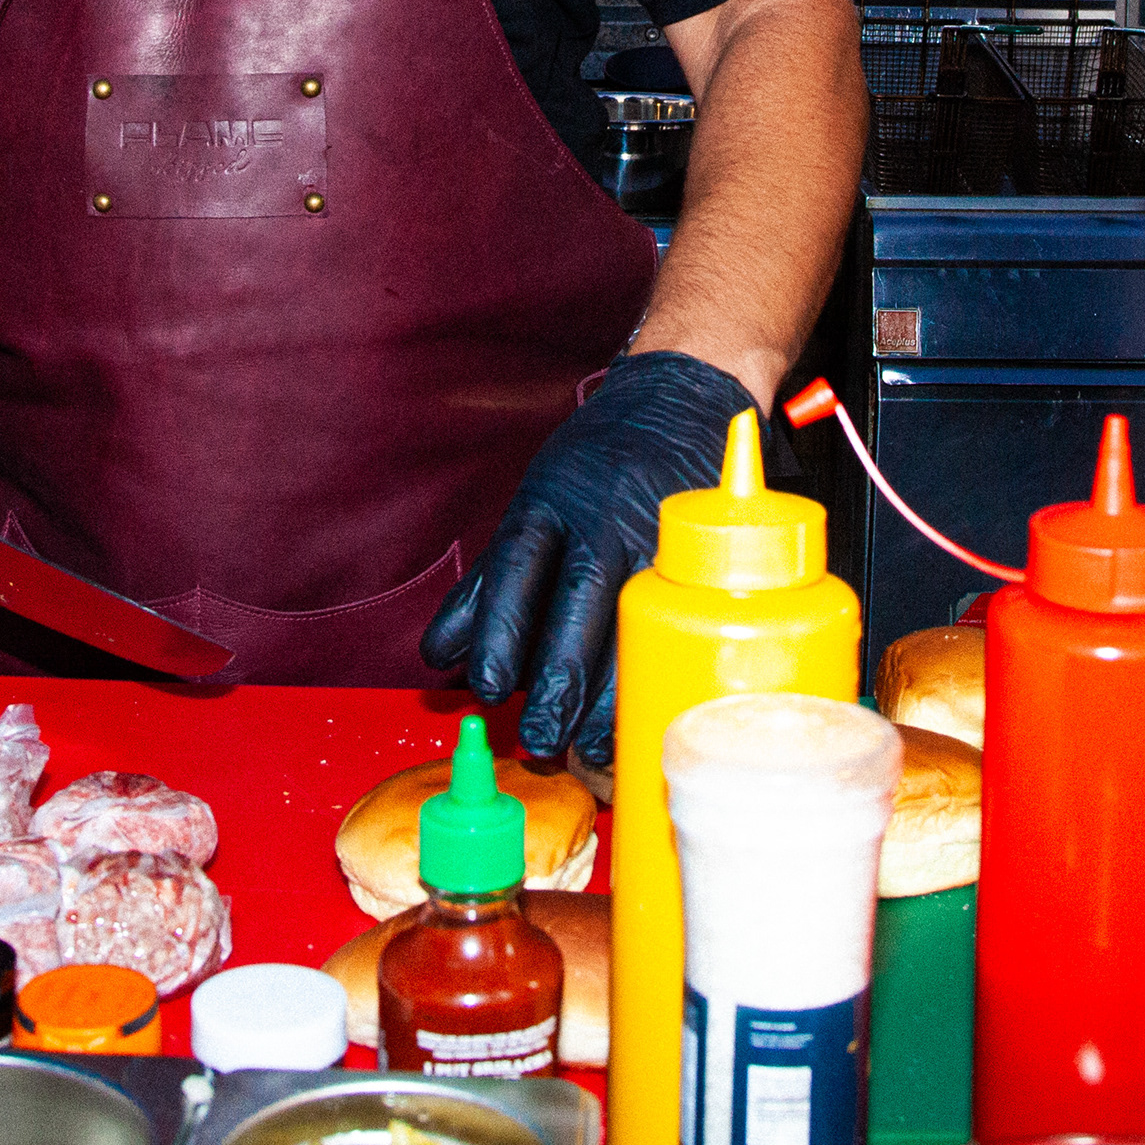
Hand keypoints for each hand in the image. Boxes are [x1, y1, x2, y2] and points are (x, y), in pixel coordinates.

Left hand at [421, 351, 761, 761]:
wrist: (682, 397)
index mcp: (552, 499)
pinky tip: (647, 711)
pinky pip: (683, 618)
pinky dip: (660, 671)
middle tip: (541, 736)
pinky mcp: (704, 550)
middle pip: (579, 602)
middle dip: (559, 677)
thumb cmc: (600, 460)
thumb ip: (489, 581)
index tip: (487, 686)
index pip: (517, 566)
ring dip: (612, 691)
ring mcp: (660, 532)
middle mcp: (605, 515)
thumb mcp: (534, 502)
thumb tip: (440, 653)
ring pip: (635, 618)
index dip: (498, 629)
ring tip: (590, 746)